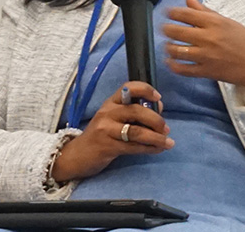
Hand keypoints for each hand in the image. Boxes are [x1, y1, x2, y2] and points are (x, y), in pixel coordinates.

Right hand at [51, 81, 172, 181]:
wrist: (77, 155)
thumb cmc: (101, 135)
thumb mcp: (113, 118)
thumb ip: (133, 112)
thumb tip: (158, 108)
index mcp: (111, 102)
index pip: (128, 88)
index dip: (145, 90)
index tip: (158, 98)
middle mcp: (108, 112)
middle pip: (136, 111)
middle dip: (156, 120)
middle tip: (166, 128)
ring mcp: (106, 130)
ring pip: (136, 131)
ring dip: (156, 137)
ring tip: (167, 142)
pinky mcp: (108, 146)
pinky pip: (133, 147)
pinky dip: (149, 148)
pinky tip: (158, 149)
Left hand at [163, 0, 244, 96]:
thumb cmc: (243, 40)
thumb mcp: (226, 21)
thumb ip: (204, 10)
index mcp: (214, 23)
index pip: (185, 14)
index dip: (171, 12)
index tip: (167, 12)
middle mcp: (208, 38)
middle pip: (176, 31)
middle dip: (166, 29)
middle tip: (164, 29)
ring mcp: (206, 56)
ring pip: (177, 51)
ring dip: (168, 47)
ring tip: (168, 45)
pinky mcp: (206, 72)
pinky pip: (183, 69)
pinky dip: (173, 65)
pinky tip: (170, 61)